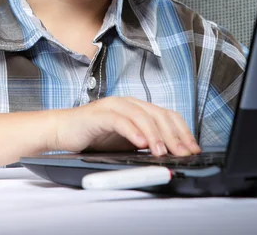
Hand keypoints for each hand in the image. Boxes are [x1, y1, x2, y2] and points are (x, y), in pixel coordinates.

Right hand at [47, 96, 200, 156]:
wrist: (63, 130)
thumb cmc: (94, 135)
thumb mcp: (126, 140)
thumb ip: (145, 142)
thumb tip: (170, 154)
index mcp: (137, 107)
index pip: (167, 115)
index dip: (182, 131)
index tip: (192, 148)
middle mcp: (128, 103)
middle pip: (158, 114)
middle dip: (173, 135)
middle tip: (182, 153)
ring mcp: (114, 107)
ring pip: (141, 116)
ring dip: (155, 135)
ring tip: (162, 151)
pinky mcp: (99, 114)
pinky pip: (120, 120)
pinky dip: (132, 131)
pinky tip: (140, 143)